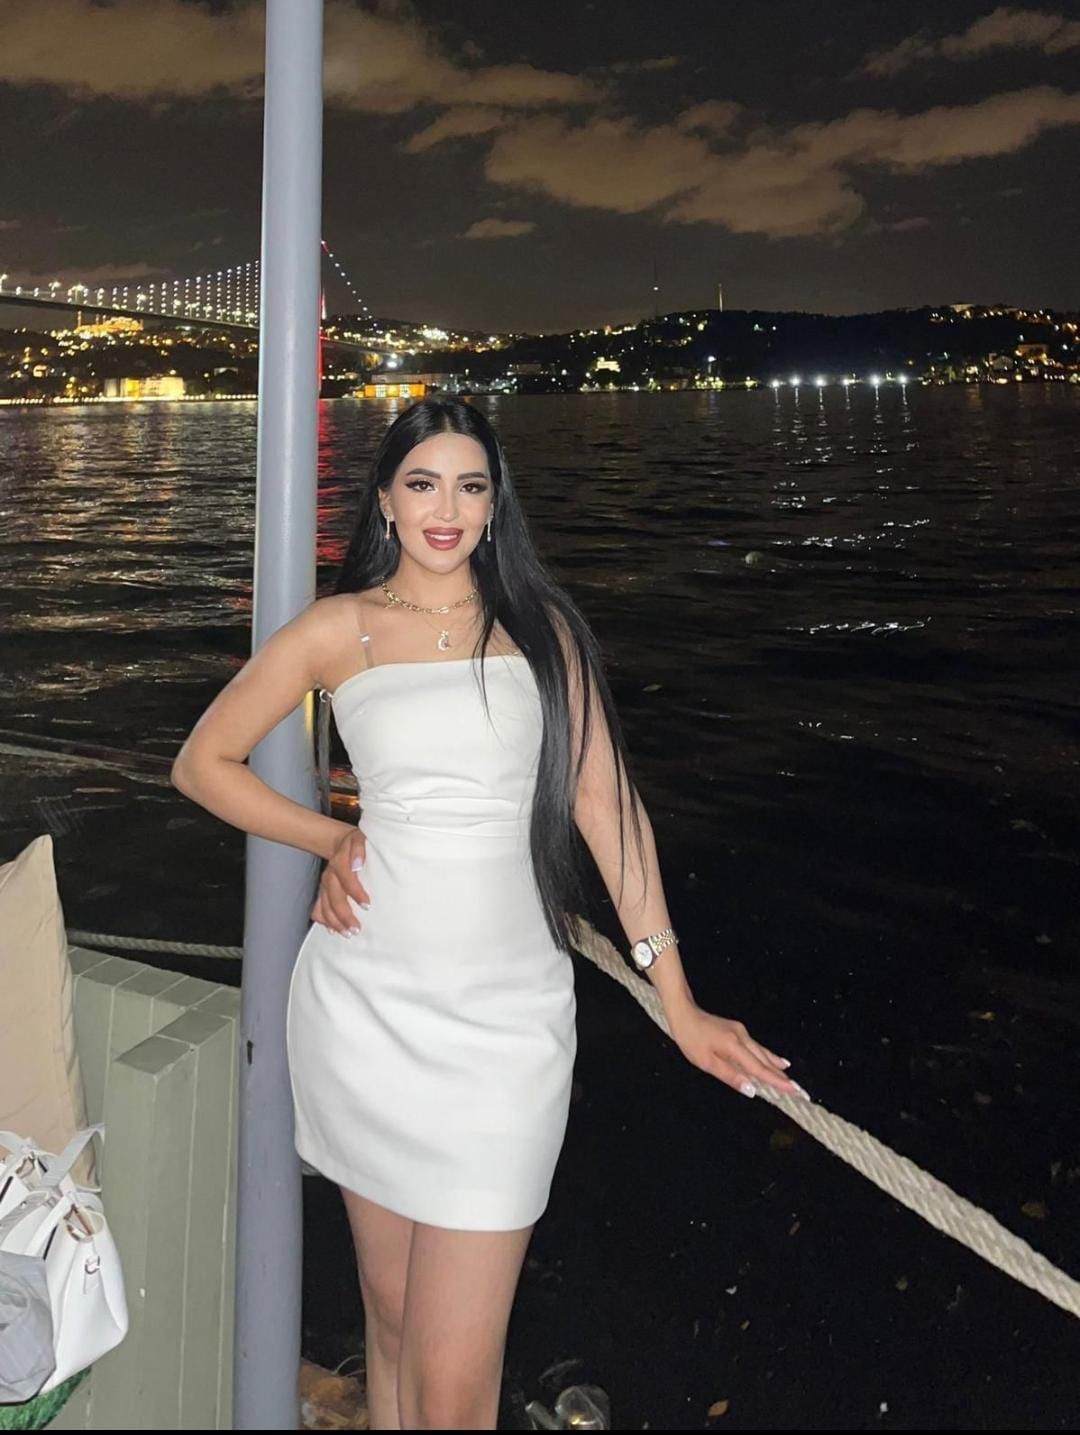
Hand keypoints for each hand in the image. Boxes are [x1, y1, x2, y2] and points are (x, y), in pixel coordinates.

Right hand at [311, 826, 369, 935]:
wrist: (340, 843)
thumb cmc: (356, 844)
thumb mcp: (361, 840)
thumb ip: (360, 849)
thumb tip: (357, 865)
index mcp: (340, 862)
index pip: (346, 877)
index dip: (355, 892)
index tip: (367, 905)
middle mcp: (329, 876)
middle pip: (333, 897)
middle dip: (344, 915)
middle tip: (356, 928)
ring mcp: (324, 886)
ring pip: (324, 906)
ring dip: (334, 921)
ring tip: (347, 933)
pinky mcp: (322, 892)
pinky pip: (318, 908)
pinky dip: (323, 921)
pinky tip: (332, 931)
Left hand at [668, 1005, 810, 1101]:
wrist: (684, 1013)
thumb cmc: (691, 1040)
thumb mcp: (706, 1063)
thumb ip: (731, 1076)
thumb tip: (753, 1090)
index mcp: (735, 1047)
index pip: (760, 1070)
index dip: (777, 1082)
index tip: (794, 1091)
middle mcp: (743, 1038)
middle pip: (765, 1061)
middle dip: (782, 1077)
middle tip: (799, 1091)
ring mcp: (742, 1032)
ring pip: (763, 1053)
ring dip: (776, 1066)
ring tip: (790, 1077)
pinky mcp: (738, 1030)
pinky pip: (757, 1047)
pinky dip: (767, 1056)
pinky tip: (775, 1060)